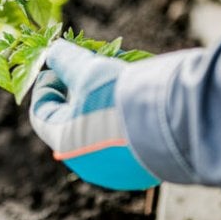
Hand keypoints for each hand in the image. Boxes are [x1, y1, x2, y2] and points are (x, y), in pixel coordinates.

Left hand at [29, 39, 158, 189]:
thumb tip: (54, 51)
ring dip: (104, 98)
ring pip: (100, 125)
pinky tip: (137, 91)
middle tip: (91, 65)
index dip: (47, 85)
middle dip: (79, 87)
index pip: (41, 112)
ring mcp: (117, 168)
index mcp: (66, 143)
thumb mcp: (89, 70)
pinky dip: (124, 114)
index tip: (59, 65)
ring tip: (118, 72)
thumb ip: (67, 61)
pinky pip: (125, 136)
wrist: (179, 120)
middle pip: (73, 118)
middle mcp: (88, 162)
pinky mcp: (143, 166)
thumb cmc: (123, 96)